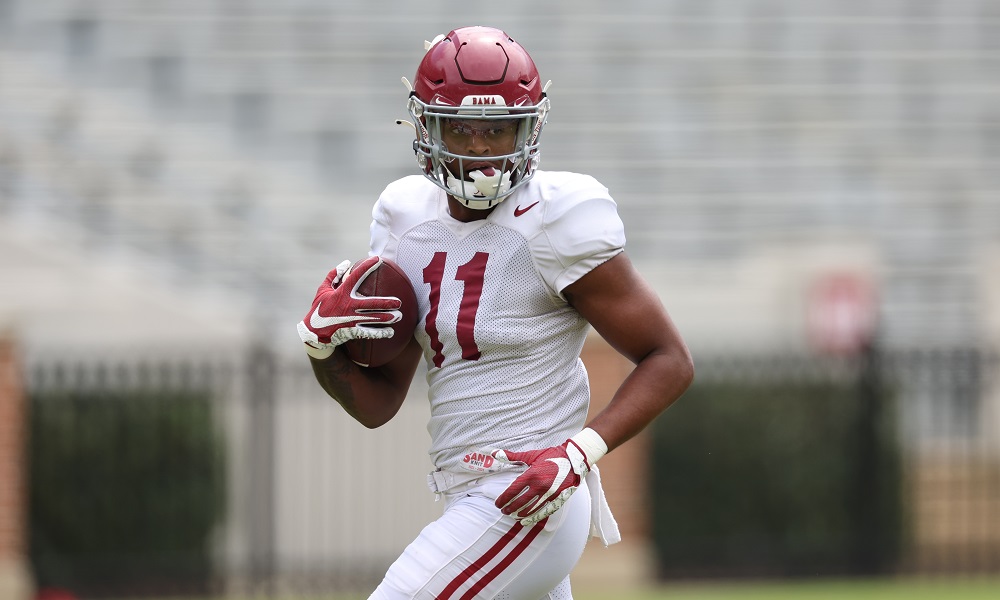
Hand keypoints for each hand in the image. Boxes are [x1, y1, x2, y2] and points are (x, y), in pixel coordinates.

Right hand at [297, 256, 401, 354]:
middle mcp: (348, 306)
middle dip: (386, 302)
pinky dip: (380, 333)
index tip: (378, 259)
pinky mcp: (351, 331)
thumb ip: (333, 275)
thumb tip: (346, 262)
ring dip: (386, 318)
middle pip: (371, 303)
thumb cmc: (319, 308)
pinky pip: (368, 333)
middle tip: (399, 302)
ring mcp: (350, 320)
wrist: (312, 332)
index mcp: (341, 293)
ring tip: (399, 316)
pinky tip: (390, 332)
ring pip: (372, 319)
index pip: (356, 276)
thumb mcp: (322, 289)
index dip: (367, 266)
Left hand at [492, 428, 606, 526]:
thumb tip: (494, 452)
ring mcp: (549, 494)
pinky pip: (544, 512)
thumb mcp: (531, 455)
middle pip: (520, 502)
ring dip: (519, 514)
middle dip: (509, 508)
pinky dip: (534, 518)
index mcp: (532, 474)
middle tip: (503, 511)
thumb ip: (512, 456)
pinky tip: (525, 521)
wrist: (574, 459)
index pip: (513, 490)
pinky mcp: (558, 499)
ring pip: (531, 509)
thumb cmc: (551, 455)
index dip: (504, 498)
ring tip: (512, 516)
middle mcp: (540, 485)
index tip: (498, 503)